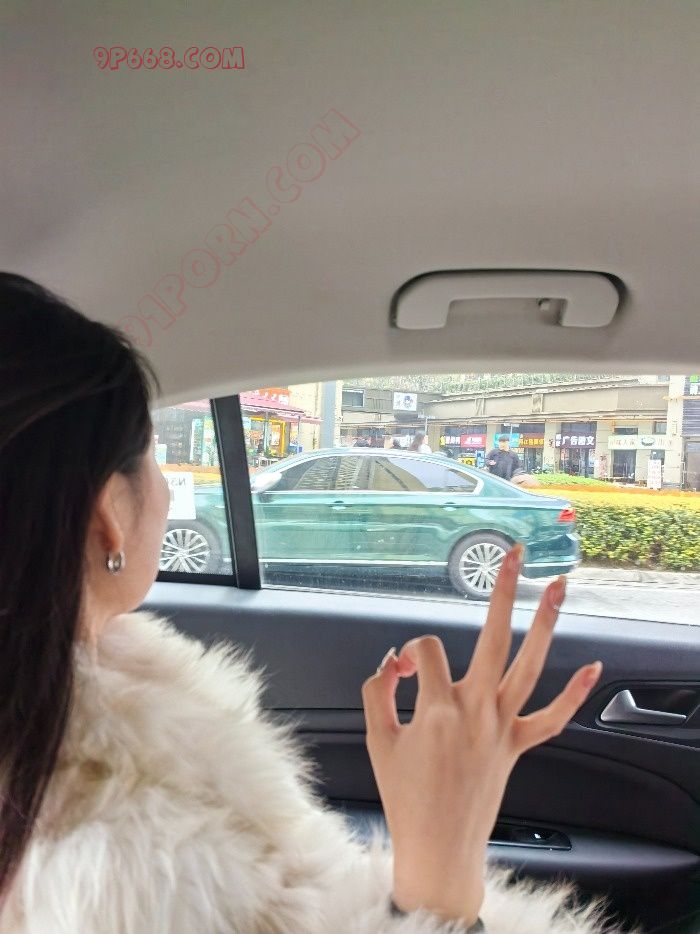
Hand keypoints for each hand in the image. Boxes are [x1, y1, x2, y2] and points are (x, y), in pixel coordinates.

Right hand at [362, 543, 601, 925]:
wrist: (438, 848)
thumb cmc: (405, 797)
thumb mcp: (377, 739)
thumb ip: (377, 692)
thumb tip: (392, 665)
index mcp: (437, 708)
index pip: (425, 651)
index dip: (409, 655)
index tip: (402, 674)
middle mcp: (475, 711)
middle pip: (493, 637)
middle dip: (503, 592)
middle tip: (513, 555)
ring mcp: (500, 727)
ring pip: (529, 667)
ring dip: (545, 624)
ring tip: (557, 587)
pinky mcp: (517, 746)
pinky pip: (552, 718)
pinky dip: (575, 694)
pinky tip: (593, 667)